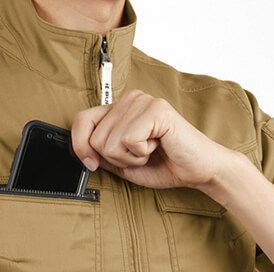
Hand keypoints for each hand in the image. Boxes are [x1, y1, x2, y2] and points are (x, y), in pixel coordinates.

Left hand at [71, 89, 244, 189]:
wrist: (195, 170)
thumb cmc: (162, 165)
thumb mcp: (120, 163)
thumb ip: (99, 153)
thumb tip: (78, 150)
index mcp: (119, 109)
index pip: (81, 119)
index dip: (80, 145)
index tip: (91, 164)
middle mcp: (129, 99)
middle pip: (94, 138)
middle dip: (115, 158)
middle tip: (139, 155)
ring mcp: (143, 101)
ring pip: (109, 142)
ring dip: (129, 158)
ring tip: (149, 151)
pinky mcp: (156, 109)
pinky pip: (129, 140)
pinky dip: (140, 154)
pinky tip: (157, 146)